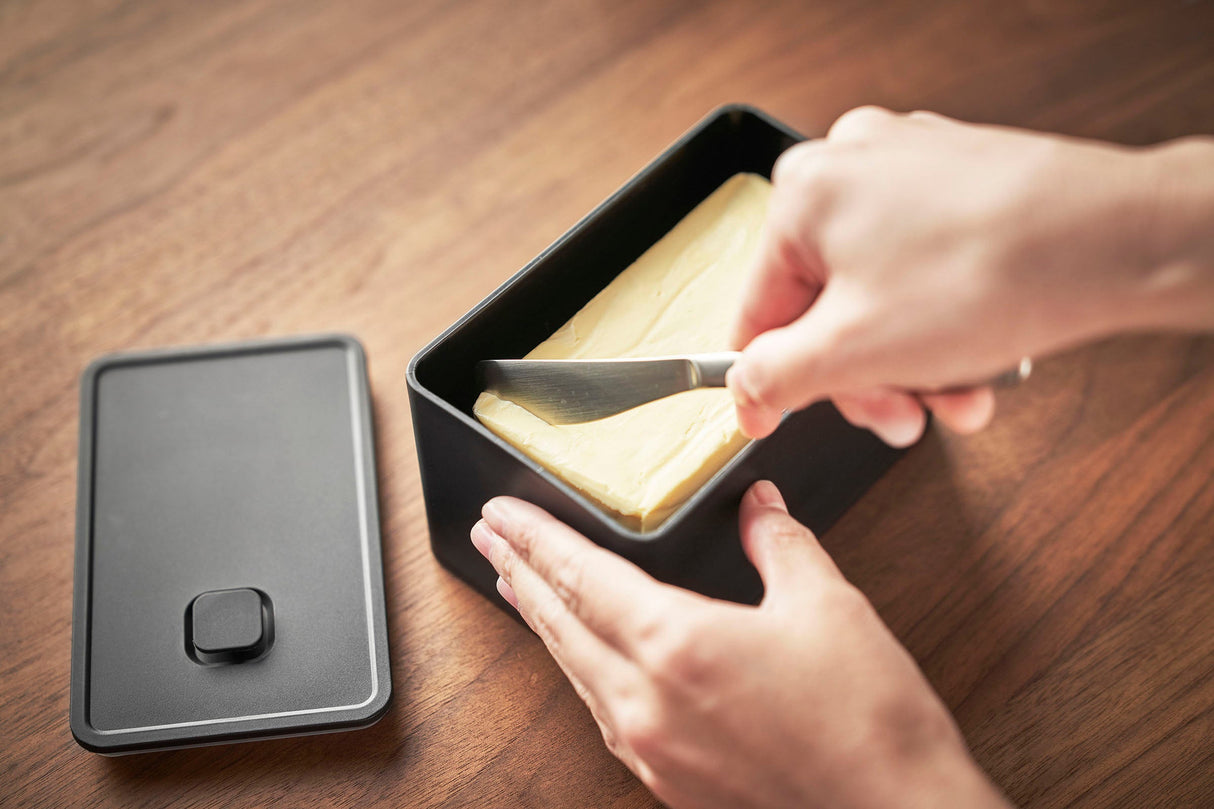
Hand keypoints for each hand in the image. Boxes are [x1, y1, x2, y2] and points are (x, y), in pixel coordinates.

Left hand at [470, 481, 1009, 808]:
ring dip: (543, 622)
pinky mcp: (670, 783)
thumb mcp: (828, 607)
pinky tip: (582, 661)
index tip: (500, 513)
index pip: (581, 576)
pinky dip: (580, 671)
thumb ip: (780, 544)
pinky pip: (602, 713)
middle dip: (519, 572)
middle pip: (561, 623)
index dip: (536, 539)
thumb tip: (760, 505)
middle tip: (488, 537)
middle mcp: (647, 703)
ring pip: (574, 671)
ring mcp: (652, 750)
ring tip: (519, 587)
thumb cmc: (869, 725)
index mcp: (677, 646)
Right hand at [729, 107, 1213, 441]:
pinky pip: (926, 269)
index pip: (757, 313)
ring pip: (882, 294)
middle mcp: (852, 166)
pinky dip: (944, 320)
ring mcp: (911, 166)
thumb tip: (746, 391)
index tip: (776, 422)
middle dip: (867, 377)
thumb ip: (774, 377)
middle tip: (903, 417)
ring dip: (913, 360)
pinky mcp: (962, 181)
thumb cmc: (989, 276)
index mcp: (802, 195)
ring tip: (958, 396)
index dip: (772, 382)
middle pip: (826, 306)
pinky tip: (979, 356)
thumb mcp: (850, 352)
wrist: (1117, 239)